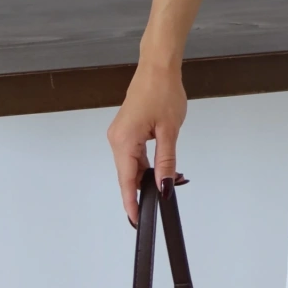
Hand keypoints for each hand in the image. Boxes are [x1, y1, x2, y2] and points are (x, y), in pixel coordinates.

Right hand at [106, 59, 188, 226]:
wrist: (158, 66)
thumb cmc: (162, 91)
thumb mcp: (169, 131)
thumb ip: (166, 162)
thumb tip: (164, 186)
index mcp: (123, 141)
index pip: (126, 181)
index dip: (131, 203)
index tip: (136, 221)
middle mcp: (116, 139)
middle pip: (129, 174)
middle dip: (147, 188)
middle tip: (168, 194)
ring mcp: (120, 134)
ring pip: (132, 164)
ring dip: (149, 174)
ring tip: (171, 178)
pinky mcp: (126, 129)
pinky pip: (134, 153)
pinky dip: (147, 162)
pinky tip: (161, 165)